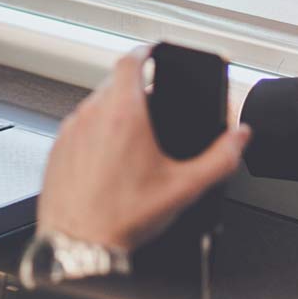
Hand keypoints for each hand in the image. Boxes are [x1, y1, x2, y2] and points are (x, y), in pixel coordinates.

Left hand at [37, 47, 250, 251]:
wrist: (78, 246)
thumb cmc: (122, 218)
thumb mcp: (183, 188)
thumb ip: (220, 159)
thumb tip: (239, 138)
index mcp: (124, 115)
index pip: (131, 60)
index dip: (145, 51)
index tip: (154, 53)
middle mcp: (92, 115)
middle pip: (114, 82)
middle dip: (136, 88)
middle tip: (152, 105)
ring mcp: (71, 131)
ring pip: (95, 104)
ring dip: (114, 110)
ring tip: (133, 138)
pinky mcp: (57, 148)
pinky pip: (78, 127)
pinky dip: (95, 132)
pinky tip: (109, 159)